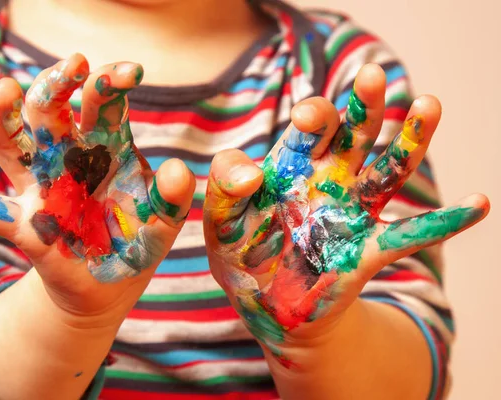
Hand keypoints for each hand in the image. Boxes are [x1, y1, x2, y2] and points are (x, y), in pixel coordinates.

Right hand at [0, 53, 194, 324]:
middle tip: (73, 65)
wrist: (111, 284)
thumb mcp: (164, 222)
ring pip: (13, 143)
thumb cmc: (139, 243)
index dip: (111, 84)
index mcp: (106, 150)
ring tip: (6, 89)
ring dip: (5, 115)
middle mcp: (68, 159)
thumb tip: (177, 169)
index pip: (102, 105)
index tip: (129, 71)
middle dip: (57, 85)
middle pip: (50, 111)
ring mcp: (41, 188)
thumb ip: (173, 197)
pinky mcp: (24, 224)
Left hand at [203, 64, 488, 364]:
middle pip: (352, 135)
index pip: (308, 129)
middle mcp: (327, 181)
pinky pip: (412, 233)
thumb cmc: (242, 255)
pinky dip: (446, 221)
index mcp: (291, 167)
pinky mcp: (367, 250)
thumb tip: (250, 173)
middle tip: (373, 75)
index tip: (312, 119)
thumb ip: (224, 190)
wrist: (269, 304)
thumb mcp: (222, 221)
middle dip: (363, 106)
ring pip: (388, 170)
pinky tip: (479, 202)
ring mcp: (351, 213)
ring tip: (430, 105)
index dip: (313, 118)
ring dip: (410, 140)